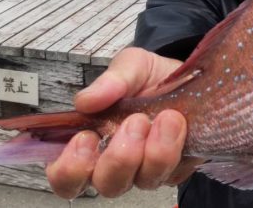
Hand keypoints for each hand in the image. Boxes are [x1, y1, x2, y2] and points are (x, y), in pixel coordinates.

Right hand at [45, 47, 196, 198]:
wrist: (188, 77)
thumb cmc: (149, 78)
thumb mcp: (130, 66)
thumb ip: (109, 82)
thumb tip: (85, 101)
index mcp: (90, 145)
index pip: (64, 176)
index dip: (69, 168)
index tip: (85, 138)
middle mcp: (115, 165)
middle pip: (107, 185)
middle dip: (120, 157)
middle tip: (134, 121)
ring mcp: (146, 170)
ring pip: (145, 181)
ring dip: (155, 151)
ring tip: (166, 117)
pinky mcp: (176, 168)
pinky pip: (173, 171)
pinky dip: (176, 147)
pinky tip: (178, 122)